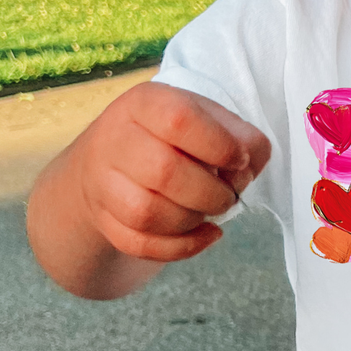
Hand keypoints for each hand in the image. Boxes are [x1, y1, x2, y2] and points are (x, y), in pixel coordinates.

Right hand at [69, 82, 271, 264]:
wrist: (113, 157)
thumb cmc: (174, 136)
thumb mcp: (210, 119)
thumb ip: (242, 137)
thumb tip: (248, 166)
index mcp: (146, 103)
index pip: (179, 120)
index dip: (220, 146)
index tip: (240, 161)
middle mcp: (115, 138)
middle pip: (163, 172)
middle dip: (210, 193)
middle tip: (228, 196)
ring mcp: (102, 181)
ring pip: (146, 214)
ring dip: (192, 221)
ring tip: (210, 211)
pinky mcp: (102, 218)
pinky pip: (138, 243)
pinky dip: (180, 247)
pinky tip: (205, 235)